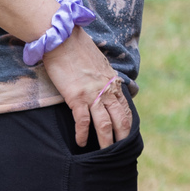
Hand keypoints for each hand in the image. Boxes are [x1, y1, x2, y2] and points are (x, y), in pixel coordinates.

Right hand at [43, 26, 131, 147]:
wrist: (62, 37)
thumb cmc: (76, 47)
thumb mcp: (97, 61)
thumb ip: (103, 75)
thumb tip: (105, 83)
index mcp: (111, 80)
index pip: (124, 106)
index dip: (127, 122)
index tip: (127, 134)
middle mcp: (105, 88)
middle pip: (119, 117)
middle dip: (121, 135)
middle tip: (121, 150)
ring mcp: (92, 93)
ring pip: (104, 122)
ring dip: (106, 140)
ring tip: (105, 153)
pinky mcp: (76, 96)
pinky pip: (82, 120)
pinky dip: (83, 133)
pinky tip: (81, 143)